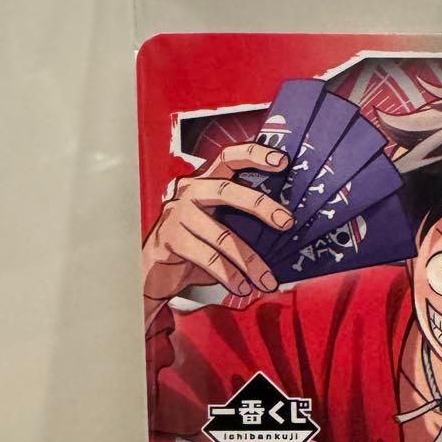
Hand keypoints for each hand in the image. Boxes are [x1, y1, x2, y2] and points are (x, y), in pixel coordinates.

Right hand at [143, 143, 293, 327]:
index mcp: (205, 182)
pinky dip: (229, 276)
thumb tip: (285, 227)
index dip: (254, 154)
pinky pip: (208, 258)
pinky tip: (242, 288)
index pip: (228, 157)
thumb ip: (243, 219)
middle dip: (260, 205)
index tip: (282, 160)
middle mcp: (189, 191)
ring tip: (267, 281)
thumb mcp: (220, 225)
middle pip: (226, 191)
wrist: (155, 270)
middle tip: (286, 222)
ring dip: (250, 262)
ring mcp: (177, 214)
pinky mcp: (170, 239)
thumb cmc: (196, 244)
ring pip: (222, 235)